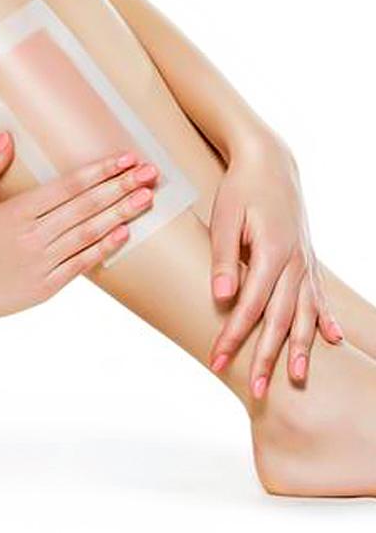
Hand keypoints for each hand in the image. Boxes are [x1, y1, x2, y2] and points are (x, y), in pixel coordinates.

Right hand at [0, 133, 159, 324]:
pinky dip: (104, 248)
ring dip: (121, 214)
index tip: (125, 159)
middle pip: (86, 207)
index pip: (68, 186)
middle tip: (150, 173)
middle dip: (121, 187)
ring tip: (146, 198)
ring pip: (89, 234)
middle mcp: (32, 237)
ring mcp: (41, 264)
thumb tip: (6, 136)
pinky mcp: (44, 287)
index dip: (100, 171)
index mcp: (15, 212)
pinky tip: (124, 233)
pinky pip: (81, 265)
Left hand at [207, 133, 343, 397]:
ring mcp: (305, 262)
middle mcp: (294, 262)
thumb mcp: (225, 217)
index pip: (249, 305)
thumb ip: (224, 259)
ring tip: (297, 378)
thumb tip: (222, 298)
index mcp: (270, 252)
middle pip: (280, 318)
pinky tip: (334, 342)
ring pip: (305, 313)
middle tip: (256, 389)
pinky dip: (326, 320)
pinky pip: (319, 296)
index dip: (233, 335)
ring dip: (300, 347)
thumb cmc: (241, 189)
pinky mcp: (308, 260)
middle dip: (267, 355)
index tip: (217, 358)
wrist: (269, 162)